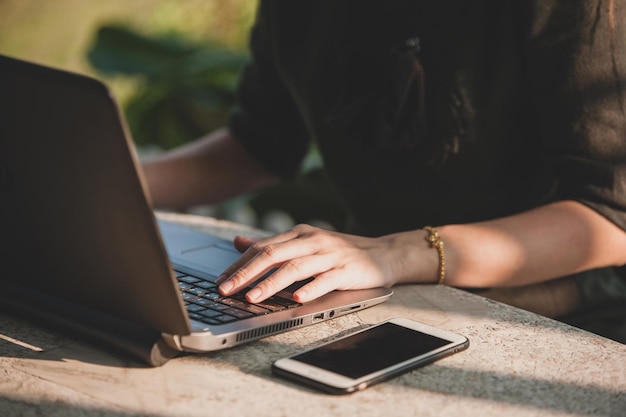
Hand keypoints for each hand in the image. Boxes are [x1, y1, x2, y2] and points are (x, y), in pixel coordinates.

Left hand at [216, 224, 411, 303]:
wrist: (383, 253)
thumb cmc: (339, 252)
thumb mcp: (305, 243)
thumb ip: (273, 244)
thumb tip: (238, 242)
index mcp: (300, 233)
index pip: (263, 247)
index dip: (239, 264)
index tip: (220, 281)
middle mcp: (312, 241)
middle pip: (274, 254)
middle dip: (247, 273)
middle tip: (226, 289)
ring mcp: (330, 255)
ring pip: (295, 267)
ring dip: (271, 283)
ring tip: (252, 297)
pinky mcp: (347, 270)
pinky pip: (326, 280)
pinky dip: (310, 289)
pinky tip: (296, 299)